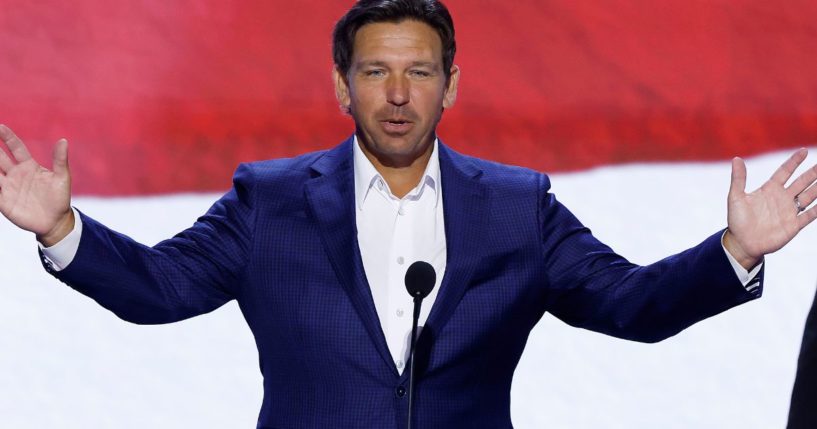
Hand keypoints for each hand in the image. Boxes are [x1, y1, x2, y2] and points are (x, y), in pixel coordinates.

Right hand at [0, 125, 72, 245]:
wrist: (56, 222)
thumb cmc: (60, 198)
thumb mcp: (62, 178)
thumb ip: (60, 160)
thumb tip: (63, 140)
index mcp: (29, 166)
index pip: (16, 147)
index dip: (8, 137)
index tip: (0, 126)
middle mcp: (16, 174)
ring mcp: (8, 187)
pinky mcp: (3, 201)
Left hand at [724, 148, 816, 268]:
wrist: (742, 243)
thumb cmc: (737, 220)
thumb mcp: (736, 197)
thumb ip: (738, 179)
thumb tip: (736, 159)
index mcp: (769, 189)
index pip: (785, 172)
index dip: (794, 161)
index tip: (804, 151)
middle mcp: (782, 198)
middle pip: (802, 181)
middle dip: (813, 173)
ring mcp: (789, 211)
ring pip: (809, 195)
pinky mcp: (793, 225)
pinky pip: (810, 215)